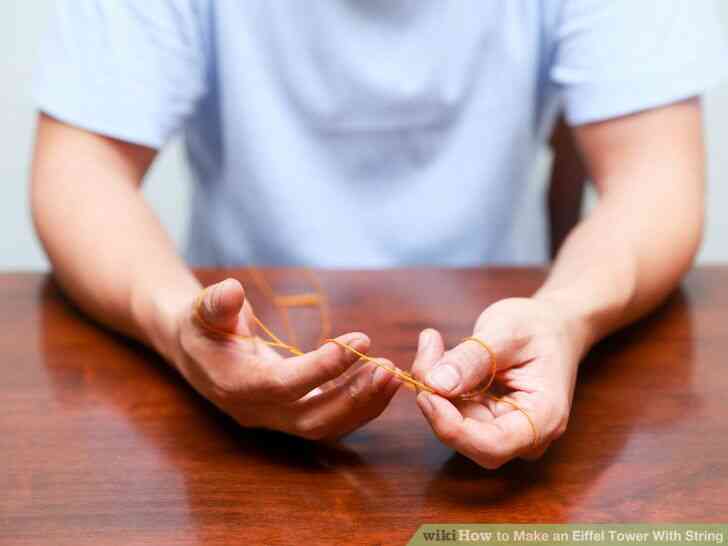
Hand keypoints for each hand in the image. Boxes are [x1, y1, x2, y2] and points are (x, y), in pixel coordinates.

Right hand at [168, 278, 400, 439]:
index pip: (283, 385)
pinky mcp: (291, 415)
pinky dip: (359, 405)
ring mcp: (275, 419)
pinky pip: (330, 419)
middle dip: (354, 396)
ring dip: (363, 403)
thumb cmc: (203, 325)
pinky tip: (382, 381)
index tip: (360, 342)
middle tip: (389, 367)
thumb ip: (216, 303)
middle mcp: (256, 411)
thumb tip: (231, 291)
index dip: (322, 367)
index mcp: (234, 384)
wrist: (198, 351)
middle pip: (311, 419)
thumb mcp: (202, 309)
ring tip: (393, 373)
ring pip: (325, 426)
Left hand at [412, 297, 589, 467]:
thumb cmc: (538, 327)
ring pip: (453, 425)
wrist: (552, 326)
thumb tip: (437, 383)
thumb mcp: (506, 331)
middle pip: (468, 438)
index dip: (452, 427)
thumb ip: (473, 358)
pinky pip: (451, 412)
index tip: (427, 392)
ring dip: (433, 388)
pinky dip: (436, 384)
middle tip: (428, 350)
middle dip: (438, 401)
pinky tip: (435, 351)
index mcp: (544, 418)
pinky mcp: (485, 420)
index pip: (492, 445)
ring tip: (432, 343)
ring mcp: (504, 431)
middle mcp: (525, 435)